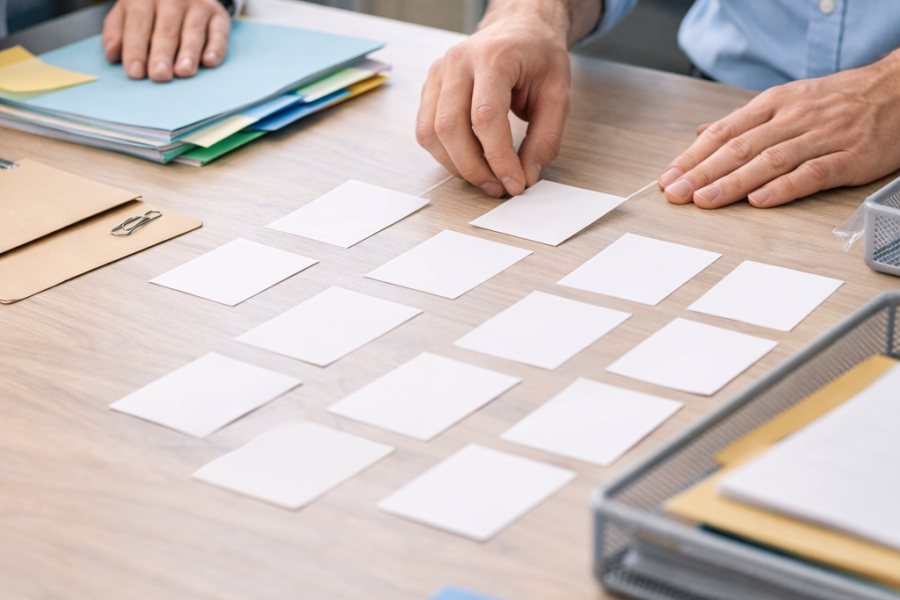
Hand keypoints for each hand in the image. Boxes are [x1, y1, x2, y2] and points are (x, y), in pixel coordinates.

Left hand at [102, 0, 230, 82]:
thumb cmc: (151, 8)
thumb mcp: (126, 12)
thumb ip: (116, 32)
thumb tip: (112, 54)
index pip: (138, 22)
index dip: (136, 47)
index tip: (135, 72)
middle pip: (166, 28)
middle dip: (162, 53)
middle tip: (159, 75)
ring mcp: (198, 5)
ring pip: (193, 30)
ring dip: (189, 52)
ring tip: (183, 72)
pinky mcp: (218, 14)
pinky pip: (219, 31)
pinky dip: (216, 47)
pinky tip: (209, 62)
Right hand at [416, 0, 598, 197]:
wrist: (519, 30)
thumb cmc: (537, 57)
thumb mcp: (558, 95)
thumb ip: (545, 139)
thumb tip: (526, 176)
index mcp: (493, 57)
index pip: (485, 117)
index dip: (498, 158)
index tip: (515, 183)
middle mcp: (457, 62)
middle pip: (450, 127)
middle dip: (474, 168)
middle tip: (498, 188)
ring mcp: (438, 74)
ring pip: (431, 133)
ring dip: (457, 165)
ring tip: (486, 178)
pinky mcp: (429, 88)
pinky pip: (426, 131)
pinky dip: (445, 154)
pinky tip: (469, 161)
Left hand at [658, 50, 899, 208]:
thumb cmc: (840, 99)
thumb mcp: (788, 100)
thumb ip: (744, 121)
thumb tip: (702, 132)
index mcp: (775, 104)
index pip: (724, 132)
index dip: (693, 156)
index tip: (669, 176)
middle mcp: (794, 119)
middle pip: (740, 148)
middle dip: (702, 172)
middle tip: (675, 193)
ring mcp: (821, 138)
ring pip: (769, 161)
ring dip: (732, 183)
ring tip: (705, 200)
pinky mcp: (848, 158)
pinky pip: (812, 173)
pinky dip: (783, 188)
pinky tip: (759, 201)